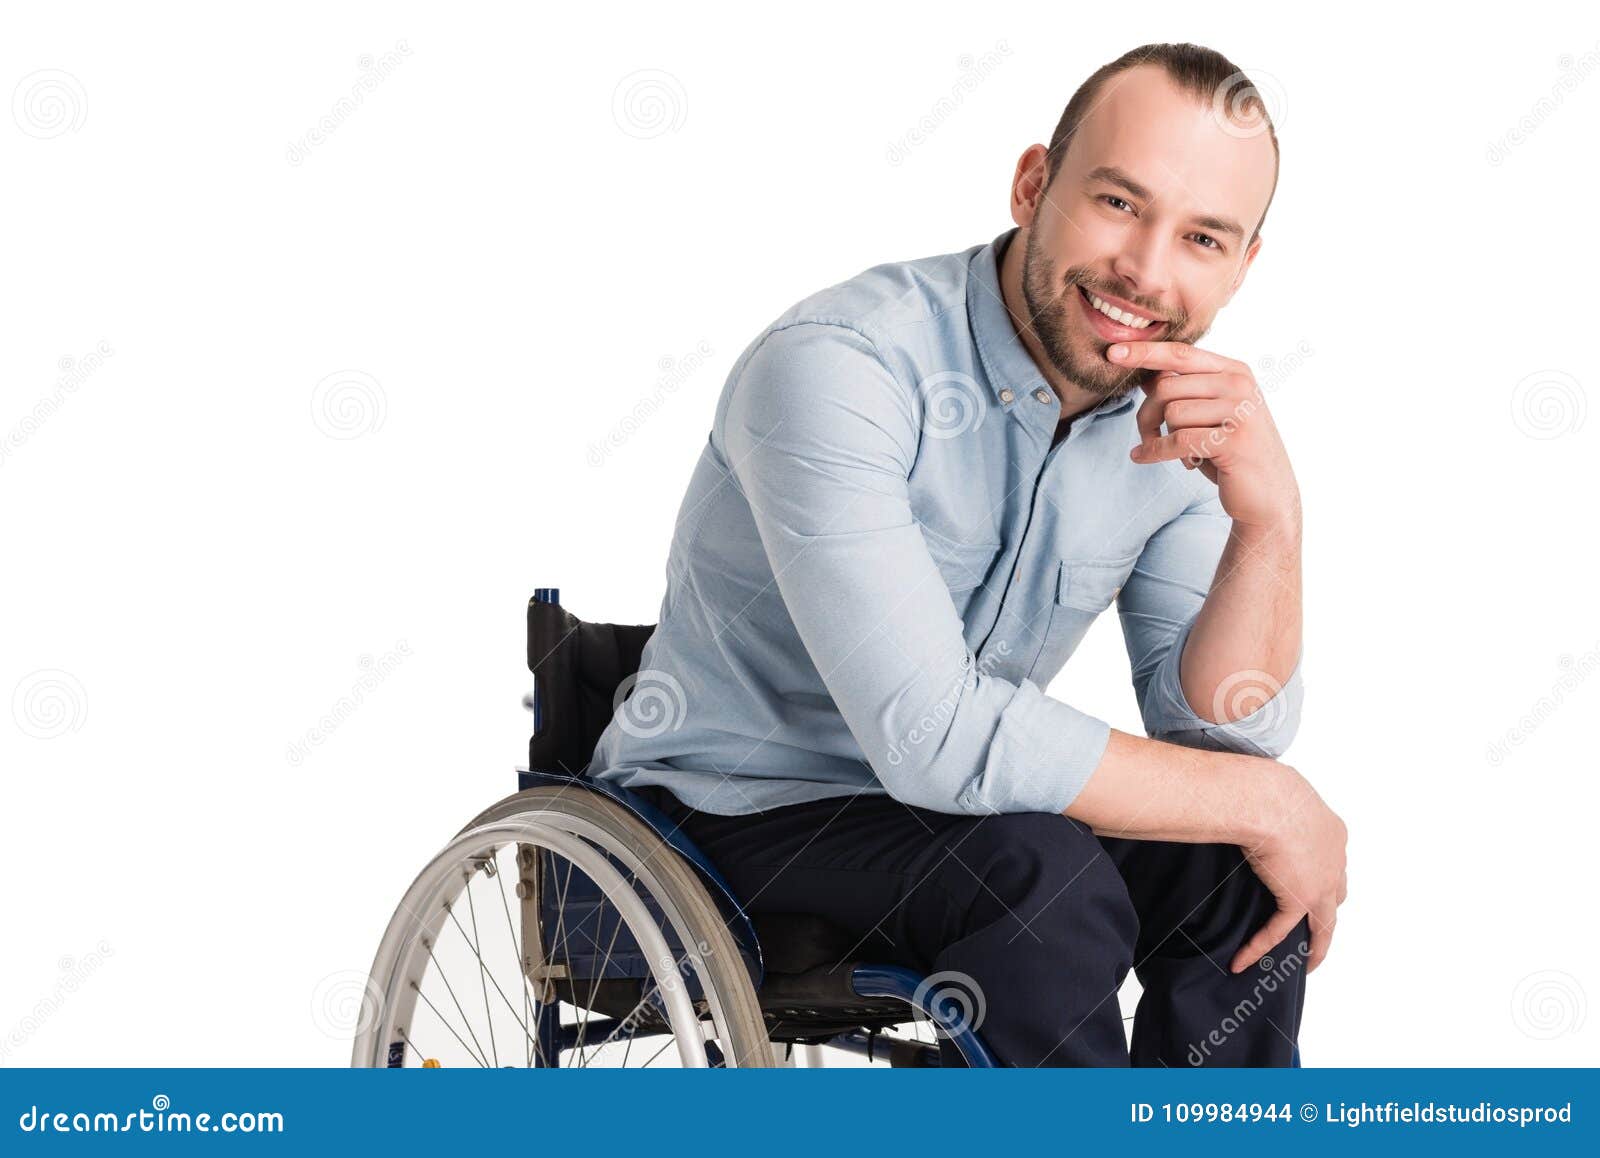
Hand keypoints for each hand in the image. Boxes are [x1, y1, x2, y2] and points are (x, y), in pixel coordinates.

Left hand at [1111, 341, 1300, 530]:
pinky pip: (1177, 440)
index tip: (1113, 353)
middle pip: (1166, 386)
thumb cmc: (1230, 453)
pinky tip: (1144, 457)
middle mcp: (1240, 384)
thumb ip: (1184, 392)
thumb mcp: (1209, 415)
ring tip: (1170, 452)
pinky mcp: (1234, 440)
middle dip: (1147, 414)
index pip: (1181, 353)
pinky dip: (1155, 451)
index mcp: (1234, 371)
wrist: (1267, 496)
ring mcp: (1240, 411)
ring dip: (1158, 437)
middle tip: (1148, 436)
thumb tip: (1144, 374)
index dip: (1145, 352)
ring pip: (1171, 413)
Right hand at [1231, 764, 1347, 974]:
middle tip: (1316, 930)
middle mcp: (1335, 859)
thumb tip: (1246, 802)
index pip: (1331, 862)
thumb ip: (1272, 808)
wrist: (1266, 800)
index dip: (1322, 876)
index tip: (1305, 881)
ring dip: (1317, 944)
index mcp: (1332, 832)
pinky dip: (1261, 946)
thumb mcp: (1277, 794)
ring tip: (1307, 960)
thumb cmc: (1267, 788)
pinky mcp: (1299, 898)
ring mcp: (1322, 882)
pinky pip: (1280, 930)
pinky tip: (1244, 959)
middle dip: (1326, 912)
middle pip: (1335, 896)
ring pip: (1325, 924)